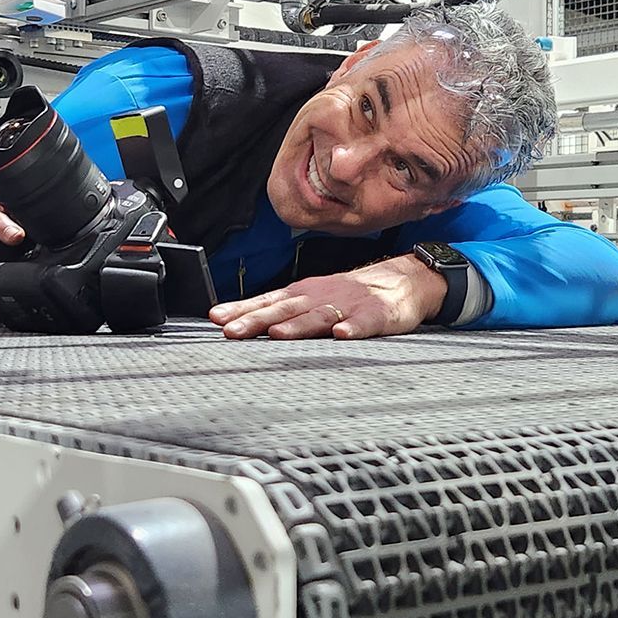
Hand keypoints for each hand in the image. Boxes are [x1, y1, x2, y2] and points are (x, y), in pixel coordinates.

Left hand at [209, 256, 443, 340]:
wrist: (400, 282)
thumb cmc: (348, 296)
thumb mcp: (310, 299)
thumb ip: (279, 312)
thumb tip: (234, 323)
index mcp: (302, 295)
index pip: (266, 302)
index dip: (241, 310)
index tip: (217, 318)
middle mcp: (319, 298)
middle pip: (285, 310)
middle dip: (257, 320)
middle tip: (233, 331)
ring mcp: (348, 306)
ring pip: (319, 317)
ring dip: (298, 326)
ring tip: (278, 335)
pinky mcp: (376, 316)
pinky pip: (364, 324)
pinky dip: (353, 329)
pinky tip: (342, 336)